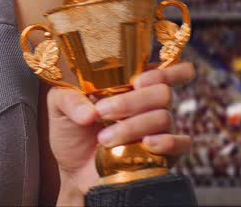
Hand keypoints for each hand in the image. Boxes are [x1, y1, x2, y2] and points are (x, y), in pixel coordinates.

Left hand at [45, 61, 196, 202]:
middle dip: (131, 101)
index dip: (169, 69)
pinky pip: (181, 143)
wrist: (73, 172)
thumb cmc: (71, 133)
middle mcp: (149, 104)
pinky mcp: (165, 154)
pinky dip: (166, 142)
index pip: (162, 71)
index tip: (142, 78)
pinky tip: (146, 143)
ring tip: (104, 138)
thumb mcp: (59, 108)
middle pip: (161, 92)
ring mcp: (158, 129)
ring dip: (132, 126)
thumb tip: (90, 112)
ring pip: (163, 117)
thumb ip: (68, 99)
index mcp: (129, 86)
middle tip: (102, 112)